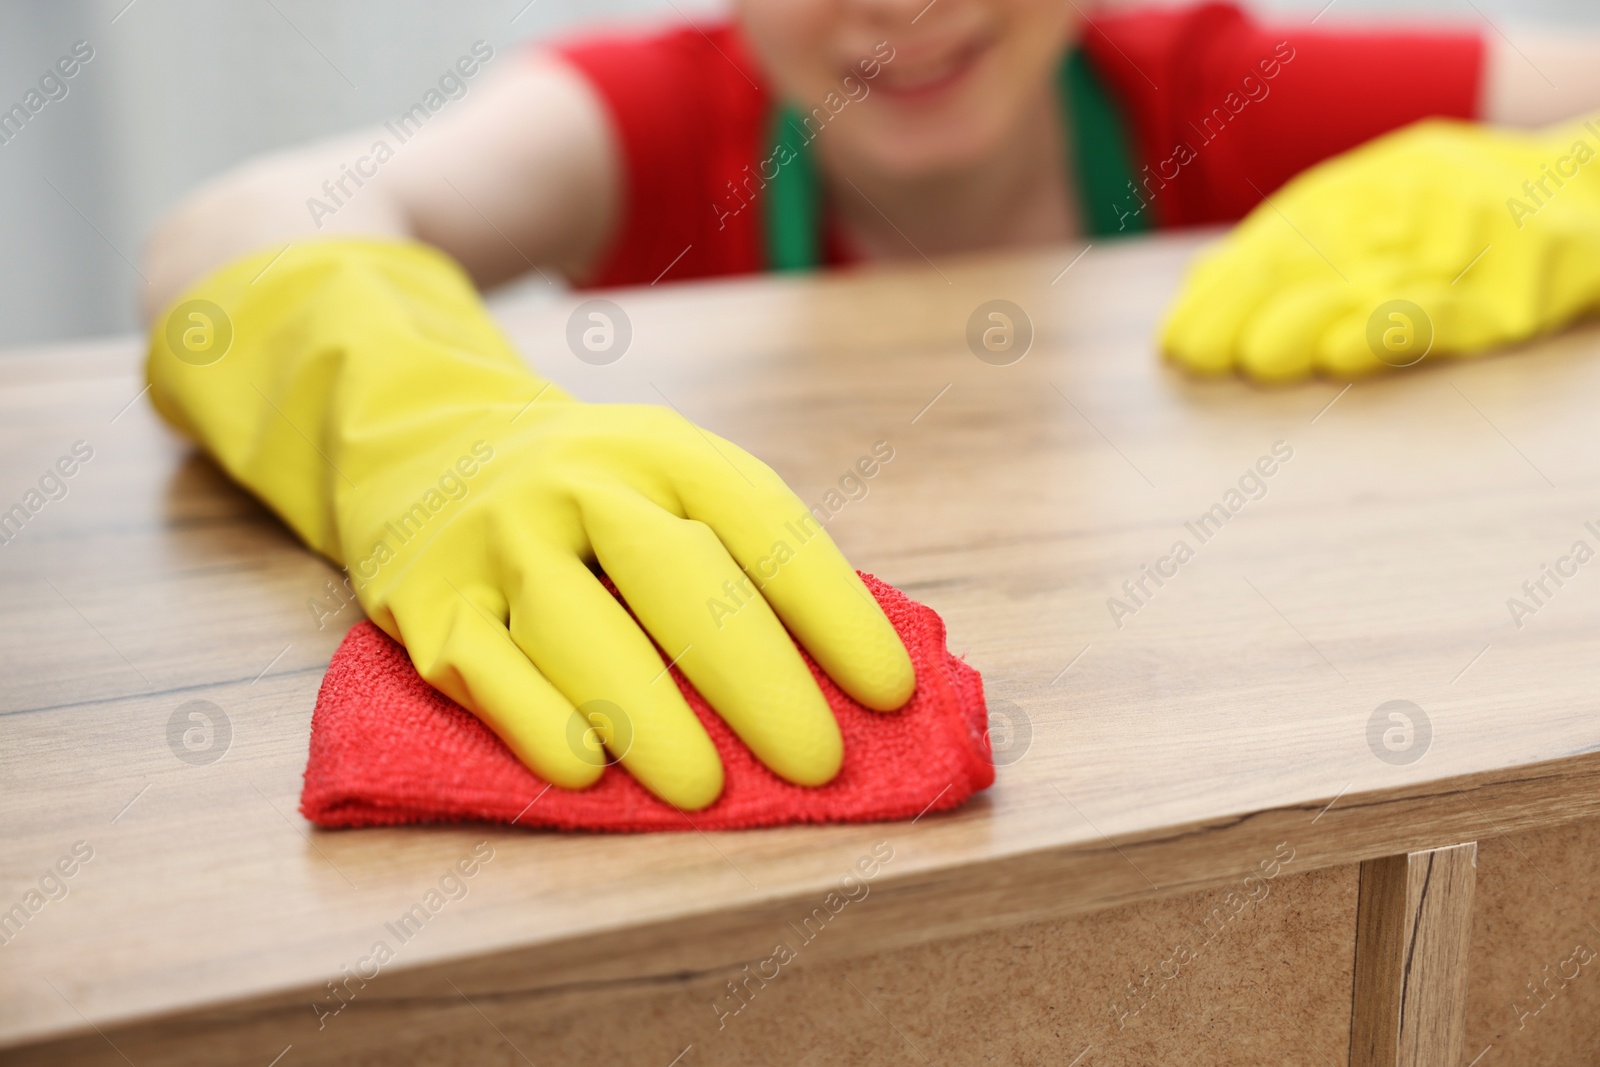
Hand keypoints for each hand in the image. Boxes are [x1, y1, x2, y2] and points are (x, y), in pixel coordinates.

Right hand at [355, 400, 915, 809]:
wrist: (427, 438)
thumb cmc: (595, 491)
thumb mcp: (671, 478)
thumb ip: (742, 557)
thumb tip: (846, 685)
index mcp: (663, 451)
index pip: (763, 524)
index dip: (833, 610)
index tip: (889, 693)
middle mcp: (579, 483)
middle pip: (677, 577)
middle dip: (756, 677)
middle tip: (816, 762)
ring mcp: (497, 537)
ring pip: (575, 625)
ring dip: (646, 712)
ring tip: (705, 790)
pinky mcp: (424, 598)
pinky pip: (481, 664)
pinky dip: (533, 719)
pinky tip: (584, 768)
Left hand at [1161, 117, 1599, 381]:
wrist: (1596, 193)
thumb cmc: (1466, 211)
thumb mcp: (1377, 203)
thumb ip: (1295, 240)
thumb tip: (1201, 278)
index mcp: (1372, 186)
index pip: (1283, 237)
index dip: (1226, 287)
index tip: (1178, 339)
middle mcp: (1411, 205)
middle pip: (1316, 257)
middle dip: (1250, 305)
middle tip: (1202, 354)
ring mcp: (1466, 244)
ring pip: (1374, 283)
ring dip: (1307, 318)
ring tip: (1258, 358)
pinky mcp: (1520, 291)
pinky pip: (1451, 309)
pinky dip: (1396, 329)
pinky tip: (1345, 351)